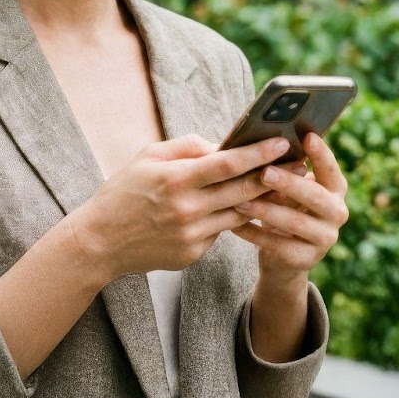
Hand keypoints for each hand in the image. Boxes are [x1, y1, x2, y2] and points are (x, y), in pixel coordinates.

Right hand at [69, 133, 290, 280]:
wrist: (100, 241)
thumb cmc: (123, 192)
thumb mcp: (147, 156)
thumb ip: (186, 146)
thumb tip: (222, 145)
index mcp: (175, 180)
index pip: (227, 164)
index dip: (258, 153)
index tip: (282, 143)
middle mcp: (186, 209)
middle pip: (242, 190)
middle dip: (274, 176)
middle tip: (298, 164)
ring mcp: (191, 235)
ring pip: (238, 214)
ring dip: (260, 199)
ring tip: (278, 185)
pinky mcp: (192, 254)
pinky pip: (220, 232)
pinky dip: (228, 218)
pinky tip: (236, 208)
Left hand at [229, 132, 348, 284]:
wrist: (284, 257)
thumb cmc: (285, 208)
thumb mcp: (290, 190)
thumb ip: (286, 171)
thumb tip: (263, 144)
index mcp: (335, 190)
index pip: (331, 170)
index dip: (322, 154)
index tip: (307, 136)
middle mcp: (337, 213)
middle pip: (315, 197)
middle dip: (289, 184)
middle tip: (265, 173)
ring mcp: (324, 239)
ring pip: (294, 222)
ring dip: (265, 210)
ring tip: (240, 200)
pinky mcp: (305, 260)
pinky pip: (276, 245)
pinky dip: (254, 233)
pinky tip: (234, 225)